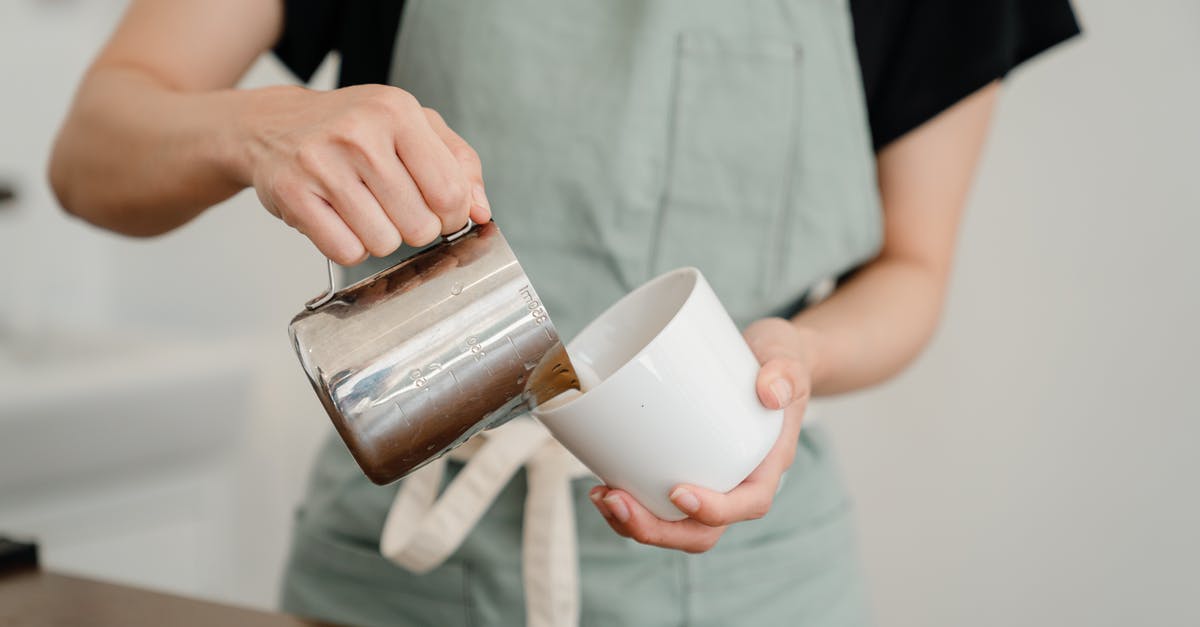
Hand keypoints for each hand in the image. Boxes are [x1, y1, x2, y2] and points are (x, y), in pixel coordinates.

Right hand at [238, 84, 490, 264]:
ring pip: (384, 243)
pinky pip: (346, 251)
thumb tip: (480, 212)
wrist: (271, 125)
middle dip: (415, 229)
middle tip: (395, 209)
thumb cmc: (352, 129)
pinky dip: (350, 248)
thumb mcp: (413, 126)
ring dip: (381, 239)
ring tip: (365, 211)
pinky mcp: (293, 194)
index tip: (437, 212)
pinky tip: (341, 221)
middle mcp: (360, 134)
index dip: (451, 217)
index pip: (450, 193)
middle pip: (420, 226)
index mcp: (397, 112)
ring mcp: (323, 164)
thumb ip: (459, 164)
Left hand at [589, 317, 817, 552]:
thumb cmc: (777, 363)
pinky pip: (658, 502)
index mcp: (766, 467)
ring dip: (635, 522)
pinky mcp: (683, 470)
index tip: (678, 492)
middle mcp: (736, 485)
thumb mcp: (787, 358)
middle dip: (657, 529)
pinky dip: (631, 502)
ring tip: (601, 496)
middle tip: (616, 500)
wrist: (764, 360)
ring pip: (675, 525)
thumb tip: (770, 391)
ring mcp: (708, 482)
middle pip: (701, 531)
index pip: (747, 505)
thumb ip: (784, 372)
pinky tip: (602, 483)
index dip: (714, 511)